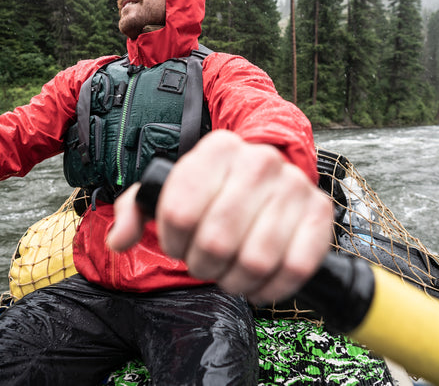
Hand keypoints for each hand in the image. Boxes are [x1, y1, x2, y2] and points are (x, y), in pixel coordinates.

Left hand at [109, 130, 332, 304]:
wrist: (271, 180)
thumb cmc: (214, 191)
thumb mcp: (171, 190)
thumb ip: (135, 210)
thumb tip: (119, 241)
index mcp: (217, 148)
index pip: (179, 211)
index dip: (173, 241)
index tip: (179, 243)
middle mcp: (259, 160)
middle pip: (216, 241)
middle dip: (203, 265)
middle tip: (206, 263)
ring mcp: (293, 185)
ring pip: (254, 260)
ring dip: (235, 281)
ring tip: (231, 273)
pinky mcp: (319, 213)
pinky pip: (294, 268)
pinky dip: (271, 289)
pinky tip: (260, 283)